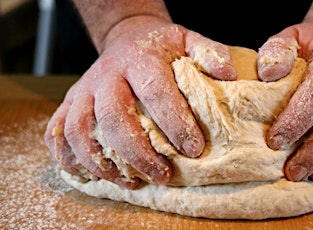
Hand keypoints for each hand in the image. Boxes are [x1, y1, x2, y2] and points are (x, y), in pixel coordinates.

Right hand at [44, 16, 235, 187]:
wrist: (127, 37)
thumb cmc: (161, 46)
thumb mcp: (188, 39)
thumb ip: (209, 53)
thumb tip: (228, 75)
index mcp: (140, 59)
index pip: (155, 92)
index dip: (174, 123)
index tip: (193, 149)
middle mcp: (106, 75)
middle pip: (113, 117)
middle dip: (138, 152)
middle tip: (163, 173)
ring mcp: (84, 90)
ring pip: (80, 130)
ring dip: (103, 162)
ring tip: (132, 181)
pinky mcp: (70, 102)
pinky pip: (57, 132)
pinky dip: (69, 157)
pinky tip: (93, 174)